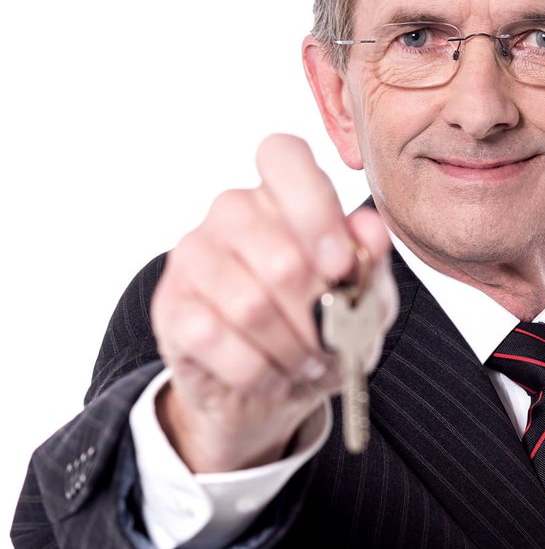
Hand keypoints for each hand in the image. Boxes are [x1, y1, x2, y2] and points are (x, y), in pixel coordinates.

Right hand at [151, 134, 397, 471]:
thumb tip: (370, 229)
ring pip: (248, 303)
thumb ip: (371, 264)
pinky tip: (269, 375)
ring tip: (304, 363)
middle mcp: (231, 213)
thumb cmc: (319, 333)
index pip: (282, 155)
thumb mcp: (364, 303)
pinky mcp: (169, 305)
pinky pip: (214, 338)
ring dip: (289, 348)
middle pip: (278, 254)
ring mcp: (193, 255)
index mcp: (282, 196)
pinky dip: (256, 371)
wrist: (271, 393)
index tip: (340, 265)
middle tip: (328, 342)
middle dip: (315, 316)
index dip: (316, 208)